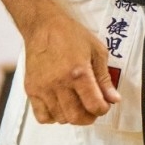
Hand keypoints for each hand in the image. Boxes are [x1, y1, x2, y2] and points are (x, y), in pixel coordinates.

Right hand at [24, 5, 120, 125]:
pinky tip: (59, 106)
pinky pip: (42, 116)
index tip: (104, 104)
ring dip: (72, 116)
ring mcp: (43, 88)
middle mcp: (59, 83)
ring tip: (76, 104)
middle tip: (92, 109)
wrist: (43, 26)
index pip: (94, 105)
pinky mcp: (31, 89)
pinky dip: (53, 117)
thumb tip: (113, 98)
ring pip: (60, 118)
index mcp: (79, 73)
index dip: (103, 109)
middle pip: (76, 117)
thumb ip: (105, 78)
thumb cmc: (70, 35)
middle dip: (89, 117)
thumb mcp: (96, 51)